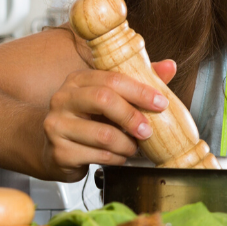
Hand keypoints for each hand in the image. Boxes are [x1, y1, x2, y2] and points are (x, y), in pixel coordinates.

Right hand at [40, 60, 175, 180]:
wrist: (56, 148)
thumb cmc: (91, 119)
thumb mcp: (113, 98)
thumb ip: (140, 82)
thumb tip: (170, 66)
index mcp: (79, 80)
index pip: (112, 79)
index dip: (140, 91)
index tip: (161, 103)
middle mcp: (63, 98)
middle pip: (103, 100)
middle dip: (132, 116)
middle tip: (148, 131)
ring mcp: (57, 125)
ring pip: (103, 135)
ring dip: (127, 144)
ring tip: (133, 147)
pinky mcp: (59, 152)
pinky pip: (98, 156)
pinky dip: (116, 159)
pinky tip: (118, 156)